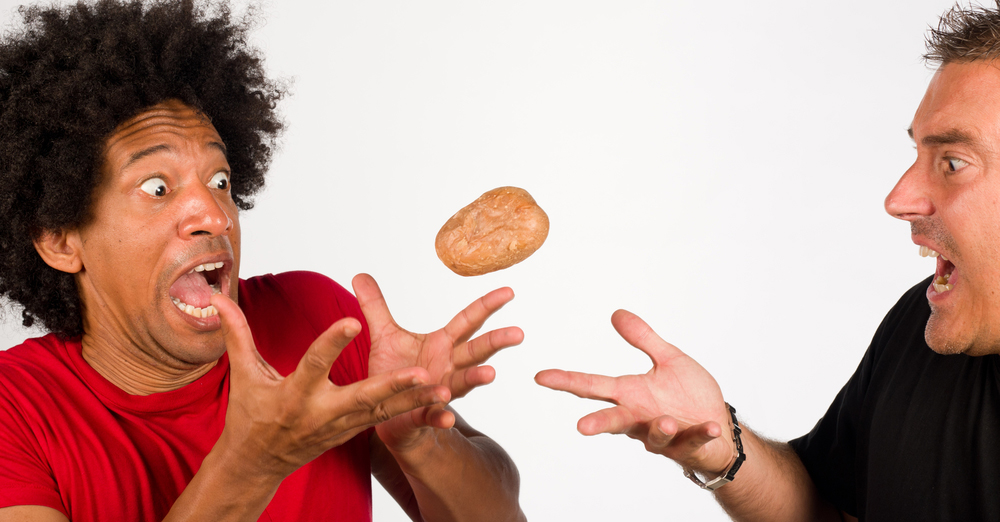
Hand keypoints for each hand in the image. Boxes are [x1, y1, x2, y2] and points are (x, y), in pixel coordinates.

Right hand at [209, 293, 445, 480]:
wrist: (259, 462)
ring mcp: (342, 426)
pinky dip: (414, 410)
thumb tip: (216, 298)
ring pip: (384, 411)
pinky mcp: (355, 431)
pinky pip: (388, 419)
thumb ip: (237, 334)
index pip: (315, 365)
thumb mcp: (244, 375)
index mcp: (295, 394)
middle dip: (392, 386)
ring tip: (444, 384)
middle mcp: (322, 412)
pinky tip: (439, 398)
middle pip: (363, 397)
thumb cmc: (251, 415)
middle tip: (422, 371)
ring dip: (414, 399)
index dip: (332, 344)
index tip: (351, 320)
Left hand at [353, 273, 523, 449]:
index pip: (468, 321)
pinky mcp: (425, 414)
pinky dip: (441, 416)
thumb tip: (360, 276)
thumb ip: (376, 307)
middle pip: (475, 351)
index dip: (487, 306)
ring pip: (463, 383)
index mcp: (442, 344)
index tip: (508, 292)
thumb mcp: (384, 336)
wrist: (385, 413)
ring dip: (476, 378)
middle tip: (517, 333)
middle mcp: (448, 367)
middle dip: (496, 342)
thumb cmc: (393, 373)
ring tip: (490, 373)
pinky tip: (446, 417)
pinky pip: (435, 415)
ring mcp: (441, 391)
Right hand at [535, 309, 734, 474]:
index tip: (541, 376)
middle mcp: (641, 417)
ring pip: (653, 436)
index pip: (593, 386)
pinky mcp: (689, 445)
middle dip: (599, 423)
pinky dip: (701, 434)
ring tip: (666, 422)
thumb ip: (643, 339)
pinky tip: (710, 426)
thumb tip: (616, 313)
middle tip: (581, 427)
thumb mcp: (668, 359)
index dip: (567, 381)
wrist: (718, 430)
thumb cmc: (689, 396)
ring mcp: (664, 435)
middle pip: (614, 420)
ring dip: (658, 430)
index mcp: (631, 394)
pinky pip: (693, 440)